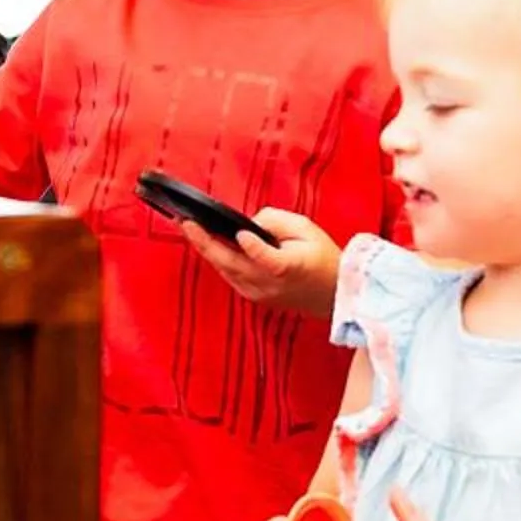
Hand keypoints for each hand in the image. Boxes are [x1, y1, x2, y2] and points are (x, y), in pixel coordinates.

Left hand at [182, 208, 338, 318]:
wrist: (336, 293)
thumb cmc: (323, 257)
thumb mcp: (305, 229)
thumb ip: (276, 222)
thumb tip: (249, 224)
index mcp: (285, 268)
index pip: (264, 259)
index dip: (251, 245)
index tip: (240, 232)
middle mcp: (267, 284)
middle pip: (229, 264)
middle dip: (204, 241)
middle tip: (185, 222)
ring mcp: (258, 294)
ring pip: (224, 271)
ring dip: (206, 250)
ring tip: (190, 230)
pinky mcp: (254, 297)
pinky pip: (230, 276)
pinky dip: (218, 260)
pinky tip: (208, 245)